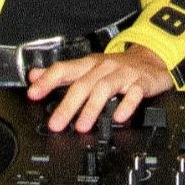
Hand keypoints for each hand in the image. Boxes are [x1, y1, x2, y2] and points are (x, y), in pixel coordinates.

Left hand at [26, 46, 173, 132]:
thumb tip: (34, 76)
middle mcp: (104, 67)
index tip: (33, 94)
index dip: (47, 80)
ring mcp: (123, 74)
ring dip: (92, 107)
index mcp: (89, 64)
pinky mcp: (141, 82)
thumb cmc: (116, 67)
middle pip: (83, 83)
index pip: (64, 69)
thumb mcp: (88, 67)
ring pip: (105, 88)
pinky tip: (119, 117)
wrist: (151, 58)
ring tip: (83, 126)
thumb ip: (61, 73)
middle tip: (56, 124)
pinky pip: (134, 93)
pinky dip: (126, 105)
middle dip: (68, 104)